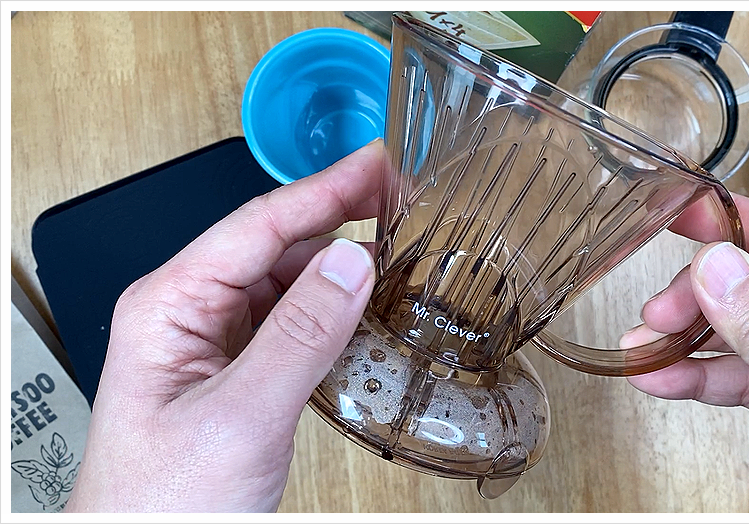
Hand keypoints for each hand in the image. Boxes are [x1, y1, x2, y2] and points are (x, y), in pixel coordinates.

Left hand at [65, 141, 384, 511]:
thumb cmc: (164, 504)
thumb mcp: (240, 417)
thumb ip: (299, 336)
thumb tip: (351, 264)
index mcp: (169, 305)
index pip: (258, 225)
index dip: (325, 189)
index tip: (375, 163)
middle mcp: (187, 312)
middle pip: (273, 244)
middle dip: (339, 219)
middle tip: (402, 202)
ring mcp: (212, 341)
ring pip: (286, 281)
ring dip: (339, 265)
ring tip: (396, 252)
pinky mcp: (236, 370)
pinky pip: (289, 321)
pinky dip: (332, 308)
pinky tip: (363, 306)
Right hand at [624, 194, 748, 512]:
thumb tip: (718, 267)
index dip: (736, 224)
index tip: (681, 213)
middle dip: (701, 297)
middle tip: (660, 310)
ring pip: (741, 332)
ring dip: (685, 340)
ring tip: (641, 346)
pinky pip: (738, 377)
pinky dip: (695, 378)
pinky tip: (659, 377)